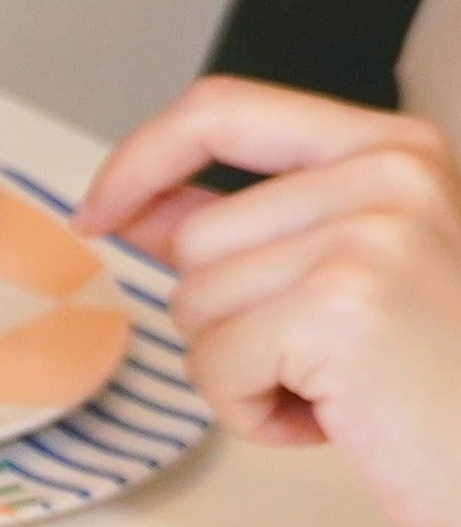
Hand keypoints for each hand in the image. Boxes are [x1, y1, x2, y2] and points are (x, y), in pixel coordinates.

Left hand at [77, 79, 460, 526]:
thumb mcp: (352, 273)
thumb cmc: (441, 379)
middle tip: (328, 357)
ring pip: (194, 306)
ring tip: (338, 386)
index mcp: (395, 149)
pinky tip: (335, 418)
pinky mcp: (339, 309)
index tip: (100, 209)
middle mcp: (389, 177)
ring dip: (244, 372)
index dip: (140, 158)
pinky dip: (253, 412)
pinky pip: (214, 365)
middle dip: (231, 319)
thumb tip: (134, 205)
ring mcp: (368, 237)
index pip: (223, 108)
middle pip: (196, 239)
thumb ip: (250, 228)